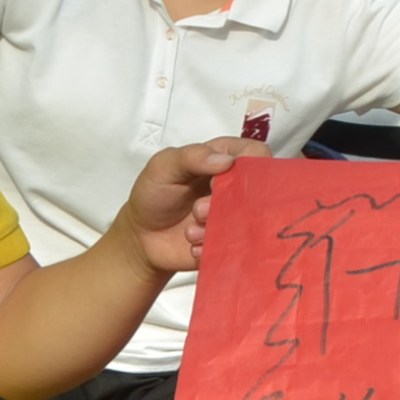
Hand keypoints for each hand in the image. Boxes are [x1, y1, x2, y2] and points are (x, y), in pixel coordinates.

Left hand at [124, 138, 260, 272]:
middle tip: (199, 209)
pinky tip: (193, 242)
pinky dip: (212, 245)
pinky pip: (237, 244)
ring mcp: (236, 214)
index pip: (256, 154)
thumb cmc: (153, 194)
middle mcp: (235, 186)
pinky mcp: (232, 240)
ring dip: (216, 227)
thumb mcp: (163, 166)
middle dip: (228, 203)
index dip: (248, 166)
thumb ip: (192, 156)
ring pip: (248, 220)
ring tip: (191, 229)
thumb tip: (226, 161)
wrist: (142, 236)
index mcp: (224, 158)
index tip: (223, 179)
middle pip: (257, 189)